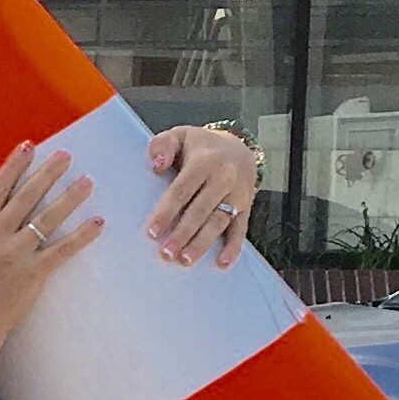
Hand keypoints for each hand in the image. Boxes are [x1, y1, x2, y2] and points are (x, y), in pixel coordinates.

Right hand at [0, 144, 104, 341]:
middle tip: (66, 155)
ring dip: (68, 199)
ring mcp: (17, 254)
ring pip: (46, 220)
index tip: (28, 147)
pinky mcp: (34, 273)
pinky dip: (81, 237)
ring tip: (87, 181)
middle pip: (26, 198)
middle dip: (47, 174)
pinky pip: (62, 251)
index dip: (13, 167)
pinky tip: (97, 222)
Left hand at [144, 125, 260, 266]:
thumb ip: (163, 145)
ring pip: (218, 222)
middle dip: (183, 233)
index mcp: (204, 161)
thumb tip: (156, 165)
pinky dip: (233, 247)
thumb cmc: (200, 147)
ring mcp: (237, 194)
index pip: (182, 190)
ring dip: (202, 243)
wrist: (238, 148)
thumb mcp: (180, 135)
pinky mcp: (246, 207)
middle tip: (166, 254)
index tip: (152, 232)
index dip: (167, 211)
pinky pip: (241, 229)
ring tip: (185, 260)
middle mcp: (223, 178)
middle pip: (200, 210)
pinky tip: (222, 263)